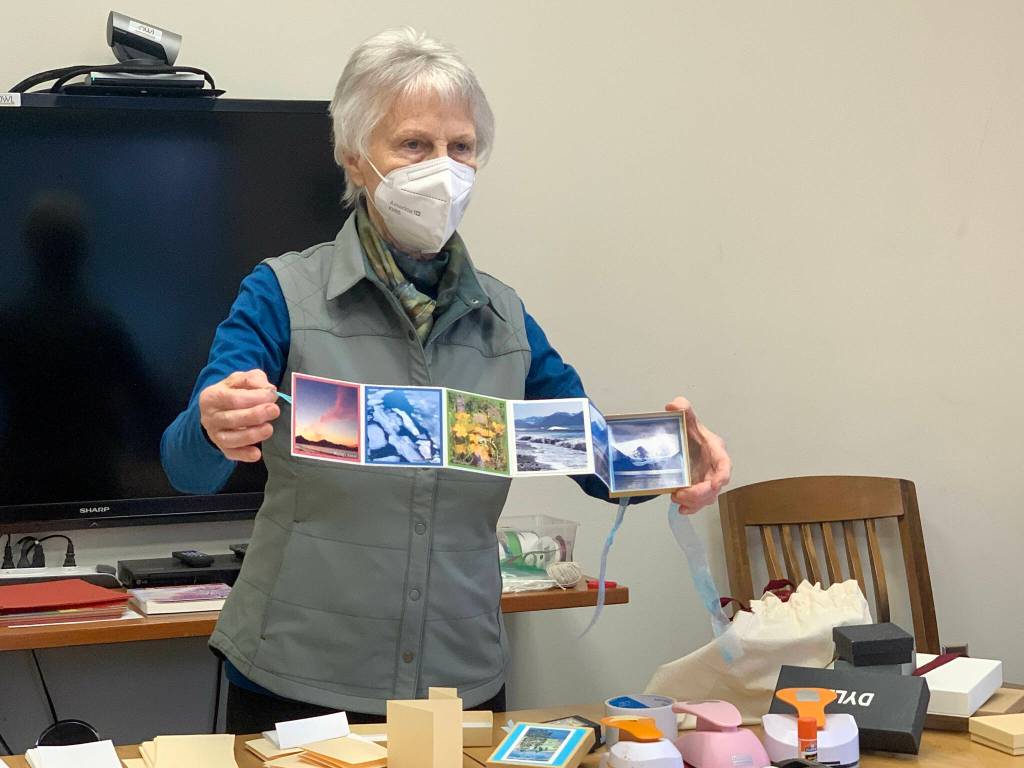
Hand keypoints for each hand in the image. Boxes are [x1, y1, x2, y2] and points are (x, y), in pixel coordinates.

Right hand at [199, 369, 280, 462]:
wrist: (217, 409)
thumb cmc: (232, 392)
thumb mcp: (240, 379)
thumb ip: (253, 380)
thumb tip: (268, 389)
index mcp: (211, 396)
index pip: (233, 398)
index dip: (255, 398)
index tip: (272, 395)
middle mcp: (210, 417)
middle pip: (232, 419)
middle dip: (256, 415)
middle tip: (274, 410)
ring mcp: (215, 434)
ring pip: (231, 438)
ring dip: (252, 435)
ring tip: (269, 428)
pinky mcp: (222, 448)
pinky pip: (232, 454)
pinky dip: (244, 455)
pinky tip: (257, 453)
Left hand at [665, 396, 731, 513]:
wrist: (682, 442)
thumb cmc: (690, 431)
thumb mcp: (686, 417)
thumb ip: (683, 408)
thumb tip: (674, 405)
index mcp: (715, 450)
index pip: (724, 465)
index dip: (722, 475)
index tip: (715, 484)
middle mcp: (714, 467)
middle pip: (715, 486)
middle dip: (700, 493)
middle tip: (681, 494)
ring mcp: (706, 480)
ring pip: (707, 497)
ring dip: (694, 502)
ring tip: (676, 498)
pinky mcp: (698, 489)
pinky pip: (699, 502)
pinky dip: (691, 508)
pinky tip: (681, 509)